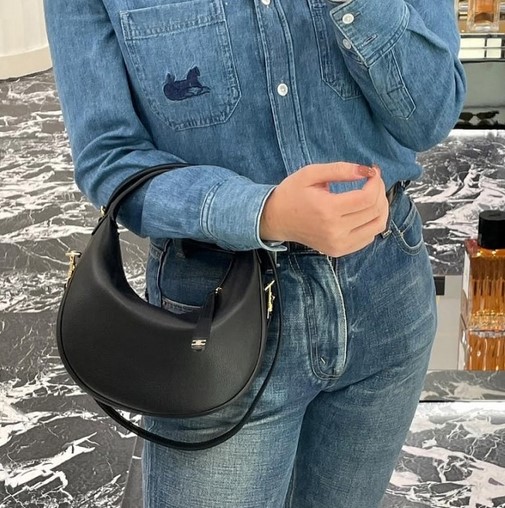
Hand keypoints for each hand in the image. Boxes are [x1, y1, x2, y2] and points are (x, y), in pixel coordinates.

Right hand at [260, 162, 388, 256]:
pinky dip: (372, 222)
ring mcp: (338, 244)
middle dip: (380, 191)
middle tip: (372, 181)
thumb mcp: (310, 173)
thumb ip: (339, 169)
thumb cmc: (292, 193)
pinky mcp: (339, 251)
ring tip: (371, 195)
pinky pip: (368, 237)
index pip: (367, 198)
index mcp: (327, 209)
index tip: (372, 172)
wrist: (276, 220)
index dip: (376, 182)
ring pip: (377, 226)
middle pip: (375, 211)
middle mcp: (335, 230)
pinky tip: (362, 211)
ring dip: (381, 208)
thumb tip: (367, 171)